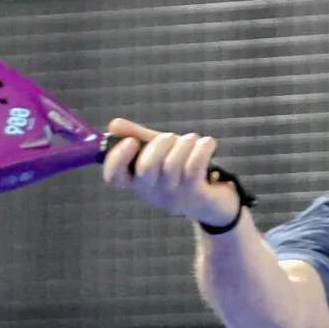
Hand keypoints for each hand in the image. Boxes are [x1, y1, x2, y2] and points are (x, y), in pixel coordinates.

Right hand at [101, 118, 241, 228]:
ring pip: (172, 165)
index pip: (114, 177)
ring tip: (192, 139)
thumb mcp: (159, 153)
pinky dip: (201, 149)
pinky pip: (194, 167)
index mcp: (137, 182)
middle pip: (145, 168)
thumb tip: (114, 125)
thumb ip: (138, 138)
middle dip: (158, 144)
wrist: (214, 202)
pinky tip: (208, 143)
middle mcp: (152, 192)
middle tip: (170, 137)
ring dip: (183, 144)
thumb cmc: (181, 172)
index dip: (117, 158)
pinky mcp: (196, 195)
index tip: (131, 142)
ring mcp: (174, 196)